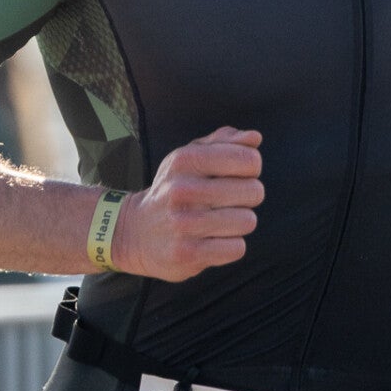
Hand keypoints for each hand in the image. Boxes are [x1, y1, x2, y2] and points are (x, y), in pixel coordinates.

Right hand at [111, 127, 261, 281]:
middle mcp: (182, 189)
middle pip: (253, 191)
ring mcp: (183, 223)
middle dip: (248, 197)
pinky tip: (214, 240)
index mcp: (185, 160)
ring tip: (219, 221)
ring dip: (239, 223)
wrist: (135, 232)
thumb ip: (224, 141)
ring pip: (248, 221)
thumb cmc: (174, 190)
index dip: (251, 168)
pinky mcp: (187, 253)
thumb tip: (254, 138)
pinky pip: (236, 248)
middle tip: (229, 201)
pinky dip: (231, 246)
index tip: (237, 174)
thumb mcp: (190, 157)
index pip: (248, 159)